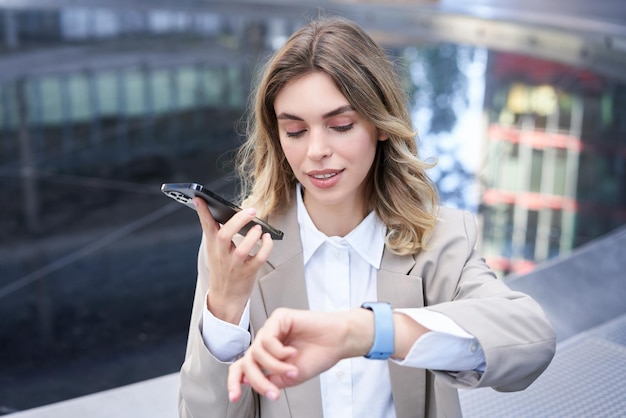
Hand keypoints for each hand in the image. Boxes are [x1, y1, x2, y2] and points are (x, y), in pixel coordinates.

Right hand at [194, 197, 272, 323]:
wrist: (225, 297)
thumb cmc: (223, 267)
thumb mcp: (215, 249)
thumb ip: (219, 232)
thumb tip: (233, 211)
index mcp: (213, 245)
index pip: (206, 225)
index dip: (202, 212)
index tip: (199, 198)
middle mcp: (222, 254)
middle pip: (225, 235)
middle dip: (238, 221)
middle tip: (251, 211)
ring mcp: (235, 264)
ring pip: (242, 249)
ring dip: (252, 236)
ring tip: (259, 228)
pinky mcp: (248, 272)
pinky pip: (259, 259)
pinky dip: (266, 247)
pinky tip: (267, 238)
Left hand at [227, 308, 373, 401]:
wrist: (338, 342)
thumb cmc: (319, 355)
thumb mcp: (290, 377)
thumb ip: (269, 379)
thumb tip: (248, 381)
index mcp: (267, 356)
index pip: (243, 367)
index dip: (234, 381)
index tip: (234, 397)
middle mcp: (267, 341)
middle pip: (247, 361)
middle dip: (258, 380)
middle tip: (274, 391)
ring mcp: (271, 329)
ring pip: (256, 352)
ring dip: (275, 366)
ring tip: (292, 368)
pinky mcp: (278, 318)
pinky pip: (267, 339)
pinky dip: (279, 352)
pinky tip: (292, 352)